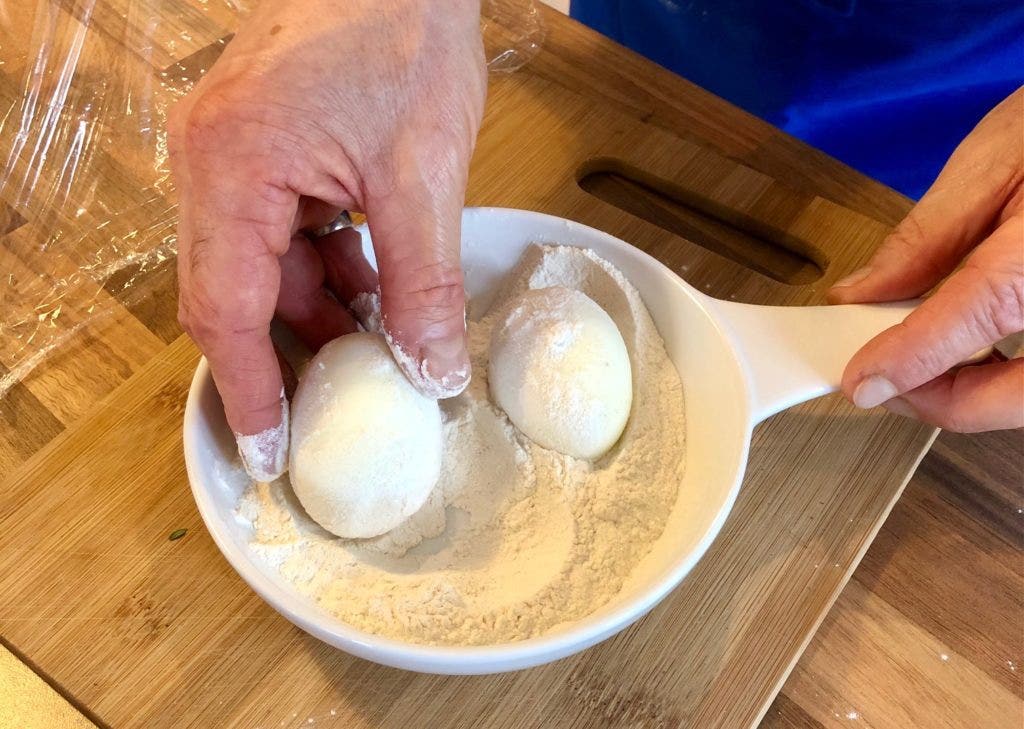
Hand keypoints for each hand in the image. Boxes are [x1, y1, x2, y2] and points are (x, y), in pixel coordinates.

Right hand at [168, 0, 485, 478]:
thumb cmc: (401, 29)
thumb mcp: (423, 172)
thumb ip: (423, 282)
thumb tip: (429, 370)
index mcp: (232, 168)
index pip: (225, 310)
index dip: (249, 391)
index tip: (267, 451)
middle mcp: (214, 164)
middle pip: (236, 294)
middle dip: (287, 356)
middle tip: (328, 414)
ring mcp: (236, 154)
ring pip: (265, 268)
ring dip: (317, 313)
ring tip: (372, 352)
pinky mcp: (269, 149)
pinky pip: (286, 233)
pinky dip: (328, 269)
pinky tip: (374, 291)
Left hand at [829, 87, 1022, 431]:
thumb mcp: (997, 159)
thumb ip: (928, 235)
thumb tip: (863, 292)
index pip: (975, 318)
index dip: (908, 361)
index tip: (862, 383)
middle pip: (1023, 394)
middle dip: (948, 403)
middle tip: (890, 388)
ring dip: (986, 400)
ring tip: (931, 373)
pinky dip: (1017, 383)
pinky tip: (985, 359)